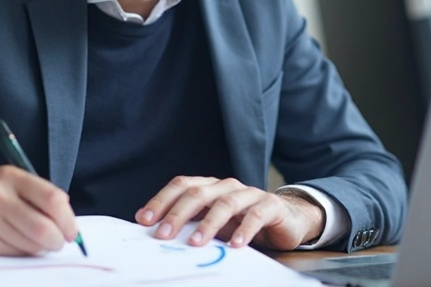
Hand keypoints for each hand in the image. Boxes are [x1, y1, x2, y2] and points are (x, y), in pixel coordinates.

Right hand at [0, 165, 78, 255]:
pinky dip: (23, 253)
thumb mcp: (20, 187)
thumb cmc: (0, 199)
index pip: (51, 198)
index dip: (67, 220)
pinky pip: (15, 254)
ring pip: (30, 245)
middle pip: (42, 227)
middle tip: (58, 243)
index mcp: (11, 176)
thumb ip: (45, 199)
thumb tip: (70, 226)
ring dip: (40, 248)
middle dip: (57, 240)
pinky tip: (17, 243)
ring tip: (36, 241)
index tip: (72, 231)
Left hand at [134, 176, 324, 250]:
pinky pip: (256, 215)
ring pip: (225, 203)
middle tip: (163, 234)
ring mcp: (250, 194)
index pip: (181, 185)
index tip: (143, 220)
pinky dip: (244, 229)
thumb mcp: (215, 224)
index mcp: (210, 187)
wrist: (287, 219)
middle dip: (178, 213)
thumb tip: (157, 233)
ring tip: (196, 242)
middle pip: (198, 193)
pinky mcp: (271, 205)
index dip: (161, 200)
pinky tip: (236, 245)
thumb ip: (192, 224)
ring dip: (208, 224)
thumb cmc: (244, 223)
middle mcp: (227, 186)